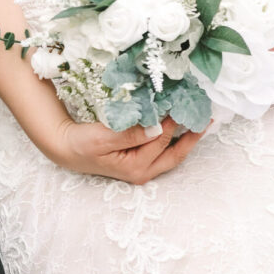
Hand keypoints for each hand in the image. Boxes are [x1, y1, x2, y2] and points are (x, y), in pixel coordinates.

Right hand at [44, 115, 206, 183]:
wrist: (67, 149)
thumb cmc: (82, 145)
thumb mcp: (102, 139)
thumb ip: (129, 135)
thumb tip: (157, 128)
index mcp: (136, 168)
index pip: (161, 140)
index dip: (173, 121)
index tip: (182, 102)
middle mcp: (144, 172)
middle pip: (176, 154)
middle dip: (193, 136)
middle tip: (207, 117)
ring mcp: (143, 168)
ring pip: (172, 153)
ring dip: (187, 137)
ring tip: (200, 120)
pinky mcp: (140, 160)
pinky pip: (163, 150)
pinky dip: (174, 138)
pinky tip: (180, 125)